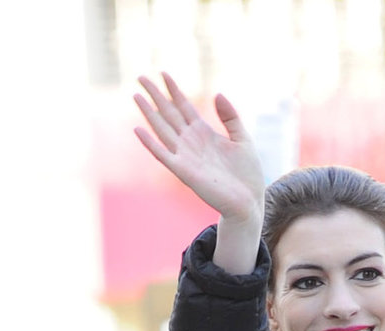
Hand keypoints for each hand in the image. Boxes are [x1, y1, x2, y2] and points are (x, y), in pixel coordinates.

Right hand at [133, 73, 265, 231]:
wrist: (248, 203)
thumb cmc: (247, 175)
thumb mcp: (242, 139)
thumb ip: (230, 117)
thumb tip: (217, 94)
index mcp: (204, 133)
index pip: (184, 106)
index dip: (174, 90)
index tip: (163, 73)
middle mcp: (191, 142)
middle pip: (169, 113)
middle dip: (155, 95)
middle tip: (140, 77)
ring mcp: (186, 156)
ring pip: (162, 129)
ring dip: (148, 113)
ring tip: (136, 95)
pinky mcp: (184, 172)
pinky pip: (163, 155)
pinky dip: (150, 144)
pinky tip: (138, 130)